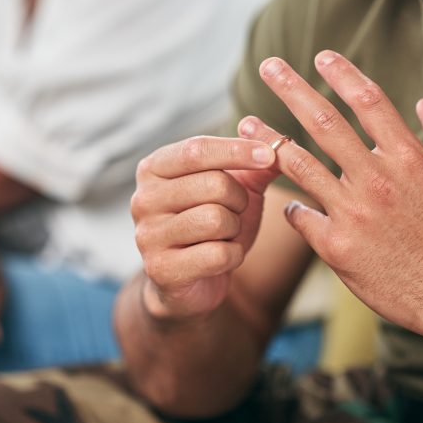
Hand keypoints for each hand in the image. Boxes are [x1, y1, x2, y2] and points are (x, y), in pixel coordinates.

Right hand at [131, 136, 276, 319]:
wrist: (191, 281)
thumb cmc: (211, 225)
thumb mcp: (234, 188)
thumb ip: (255, 164)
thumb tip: (278, 140)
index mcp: (154, 169)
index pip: (197, 149)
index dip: (237, 150)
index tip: (268, 156)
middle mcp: (144, 199)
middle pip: (214, 184)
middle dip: (239, 198)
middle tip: (235, 211)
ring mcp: (148, 235)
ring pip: (216, 219)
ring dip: (234, 228)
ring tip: (223, 234)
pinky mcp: (161, 269)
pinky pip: (217, 254)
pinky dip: (232, 256)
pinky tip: (221, 258)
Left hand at [241, 52, 422, 344]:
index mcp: (409, 159)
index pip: (369, 102)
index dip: (343, 75)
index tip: (321, 57)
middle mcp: (376, 180)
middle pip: (324, 123)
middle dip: (292, 89)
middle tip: (268, 66)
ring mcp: (352, 214)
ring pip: (298, 165)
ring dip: (268, 140)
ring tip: (244, 123)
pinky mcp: (336, 247)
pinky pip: (300, 216)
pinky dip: (291, 207)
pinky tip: (284, 202)